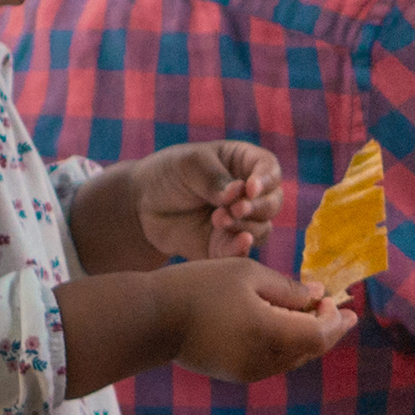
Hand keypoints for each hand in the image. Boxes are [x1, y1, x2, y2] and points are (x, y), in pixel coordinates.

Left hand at [130, 141, 282, 261]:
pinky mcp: (225, 244)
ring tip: (219, 220)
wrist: (142, 204)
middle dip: (258, 207)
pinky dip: (242, 248)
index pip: (270, 171)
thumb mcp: (190, 165)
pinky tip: (239, 242)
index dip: (266, 180)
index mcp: (244, 164)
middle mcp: (248, 194)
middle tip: (235, 209)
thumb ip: (215, 179)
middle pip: (272, 202)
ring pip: (263, 228)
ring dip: (247, 226)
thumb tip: (238, 194)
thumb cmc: (169, 174)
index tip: (250, 188)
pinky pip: (242, 250)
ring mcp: (239, 221)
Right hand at [160, 256, 350, 383]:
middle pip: (310, 350)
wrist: (151, 319)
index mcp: (269, 334)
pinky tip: (288, 326)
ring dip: (308, 338)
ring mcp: (248, 371)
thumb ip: (288, 289)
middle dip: (328, 330)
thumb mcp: (247, 274)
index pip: (319, 334)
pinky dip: (287, 345)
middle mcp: (263, 360)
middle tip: (342, 312)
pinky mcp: (234, 373)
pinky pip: (274, 361)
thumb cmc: (199, 287)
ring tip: (317, 315)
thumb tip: (318, 296)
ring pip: (293, 358)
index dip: (335, 320)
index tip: (341, 302)